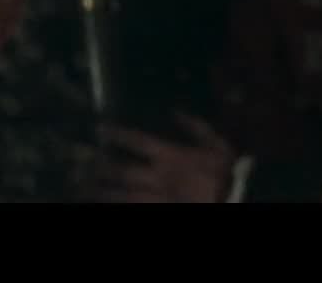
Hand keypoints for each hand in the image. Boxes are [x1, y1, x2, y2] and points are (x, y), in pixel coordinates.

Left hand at [92, 113, 234, 202]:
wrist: (239, 200)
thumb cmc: (228, 174)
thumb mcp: (219, 146)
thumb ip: (197, 127)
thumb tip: (177, 110)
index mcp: (171, 157)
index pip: (138, 141)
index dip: (117, 134)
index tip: (100, 130)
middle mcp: (160, 178)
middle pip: (123, 172)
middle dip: (101, 169)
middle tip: (82, 166)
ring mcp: (159, 199)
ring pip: (124, 196)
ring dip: (103, 192)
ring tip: (85, 190)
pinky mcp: (161, 211)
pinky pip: (135, 209)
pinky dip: (120, 206)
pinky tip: (106, 204)